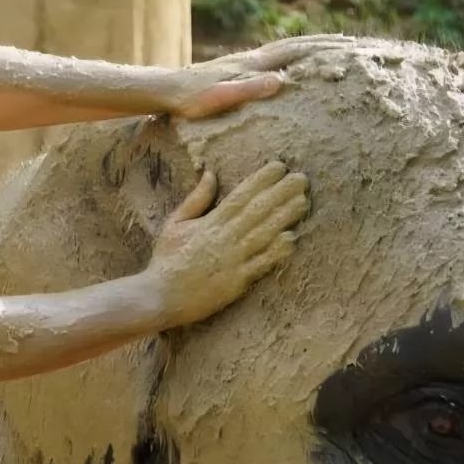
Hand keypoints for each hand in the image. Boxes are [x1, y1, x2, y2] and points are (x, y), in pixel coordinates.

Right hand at [145, 161, 309, 326]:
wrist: (159, 297)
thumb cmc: (166, 260)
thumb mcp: (174, 224)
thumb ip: (195, 200)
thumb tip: (210, 174)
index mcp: (209, 224)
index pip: (239, 196)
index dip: (260, 180)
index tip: (279, 166)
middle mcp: (223, 239)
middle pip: (257, 212)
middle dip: (281, 193)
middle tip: (302, 178)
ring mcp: (232, 261)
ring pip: (263, 234)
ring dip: (285, 217)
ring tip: (303, 201)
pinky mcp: (236, 282)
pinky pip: (260, 264)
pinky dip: (276, 252)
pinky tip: (292, 239)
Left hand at [162, 35, 356, 119]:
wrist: (164, 90)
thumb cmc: (188, 100)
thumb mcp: (218, 98)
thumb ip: (248, 89)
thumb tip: (281, 81)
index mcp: (252, 64)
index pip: (296, 51)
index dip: (324, 48)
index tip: (351, 45)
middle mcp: (252, 58)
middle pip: (296, 45)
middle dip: (326, 43)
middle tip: (353, 42)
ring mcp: (245, 62)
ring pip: (286, 49)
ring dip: (311, 47)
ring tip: (333, 48)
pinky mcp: (237, 69)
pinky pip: (273, 58)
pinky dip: (292, 56)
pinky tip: (294, 65)